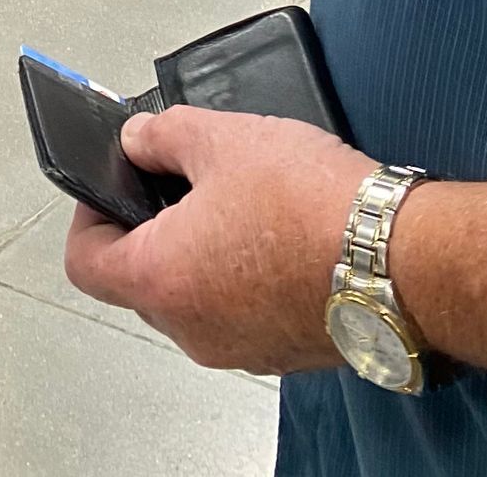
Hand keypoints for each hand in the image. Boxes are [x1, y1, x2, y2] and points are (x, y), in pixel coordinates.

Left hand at [63, 109, 374, 373]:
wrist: (400, 260)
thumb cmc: (310, 206)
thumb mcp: (222, 138)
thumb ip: (163, 135)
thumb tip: (138, 139)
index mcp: (161, 279)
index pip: (86, 262)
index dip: (89, 216)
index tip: (111, 184)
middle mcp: (192, 329)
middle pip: (141, 280)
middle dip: (152, 227)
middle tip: (181, 179)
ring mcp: (238, 348)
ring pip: (194, 296)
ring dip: (202, 251)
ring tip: (239, 196)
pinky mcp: (281, 351)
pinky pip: (240, 311)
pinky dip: (243, 275)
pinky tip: (277, 230)